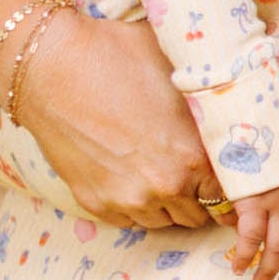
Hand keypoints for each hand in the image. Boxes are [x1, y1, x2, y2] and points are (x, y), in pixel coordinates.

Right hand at [22, 11, 215, 224]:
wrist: (50, 66)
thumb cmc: (116, 57)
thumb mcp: (177, 73)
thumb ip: (205, 107)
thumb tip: (228, 110)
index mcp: (192, 156)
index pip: (228, 196)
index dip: (228, 188)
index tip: (219, 179)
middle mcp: (163, 186)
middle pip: (197, 215)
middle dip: (196, 197)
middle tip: (186, 173)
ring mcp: (126, 199)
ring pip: (161, 222)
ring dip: (165, 205)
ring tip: (156, 174)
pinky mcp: (94, 202)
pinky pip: (127, 220)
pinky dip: (133, 206)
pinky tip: (128, 177)